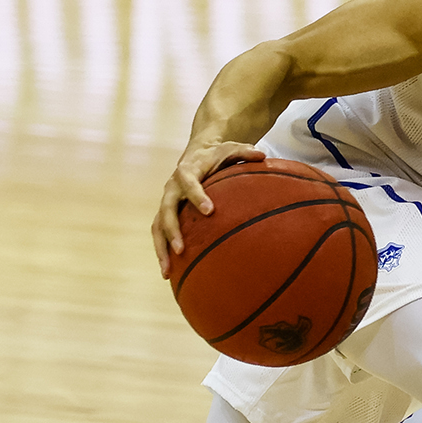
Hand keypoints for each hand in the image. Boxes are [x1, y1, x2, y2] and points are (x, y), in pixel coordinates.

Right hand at [151, 140, 265, 277]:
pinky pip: (160, 233)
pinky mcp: (166, 213)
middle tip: (181, 249)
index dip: (197, 195)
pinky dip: (163, 252)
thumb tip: (264, 155)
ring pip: (158, 226)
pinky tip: (170, 273)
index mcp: (187, 171)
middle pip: (166, 209)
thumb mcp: (231, 149)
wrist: (196, 153)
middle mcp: (172, 187)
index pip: (189, 182)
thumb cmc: (217, 154)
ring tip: (167, 271)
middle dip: (172, 230)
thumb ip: (245, 152)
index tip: (209, 211)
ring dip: (161, 248)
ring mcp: (167, 201)